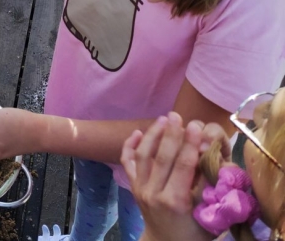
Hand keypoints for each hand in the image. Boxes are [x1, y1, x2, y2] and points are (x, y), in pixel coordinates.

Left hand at [121, 113, 212, 240]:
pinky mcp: (133, 186)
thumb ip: (210, 190)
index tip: (196, 126)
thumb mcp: (209, 216)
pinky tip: (137, 132)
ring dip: (153, 135)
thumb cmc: (194, 231)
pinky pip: (128, 163)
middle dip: (171, 134)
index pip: (182, 167)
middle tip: (178, 115)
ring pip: (143, 156)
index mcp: (174, 201)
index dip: (189, 145)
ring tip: (164, 118)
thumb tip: (216, 162)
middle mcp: (153, 193)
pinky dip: (130, 146)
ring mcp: (139, 188)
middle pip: (161, 157)